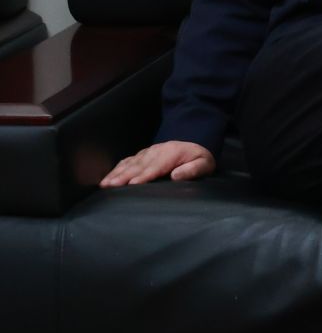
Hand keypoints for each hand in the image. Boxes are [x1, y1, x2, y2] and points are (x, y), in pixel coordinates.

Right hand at [101, 140, 215, 187]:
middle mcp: (157, 151)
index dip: (143, 176)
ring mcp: (148, 152)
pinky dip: (117, 169)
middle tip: (111, 186)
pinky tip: (108, 177)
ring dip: (116, 173)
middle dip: (124, 176)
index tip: (132, 184)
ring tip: (105, 184)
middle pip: (138, 165)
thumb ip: (193, 170)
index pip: (155, 167)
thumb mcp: (204, 164)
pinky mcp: (142, 155)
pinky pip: (128, 161)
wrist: (195, 146)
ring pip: (130, 163)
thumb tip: (177, 175)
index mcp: (172, 153)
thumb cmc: (200, 159)